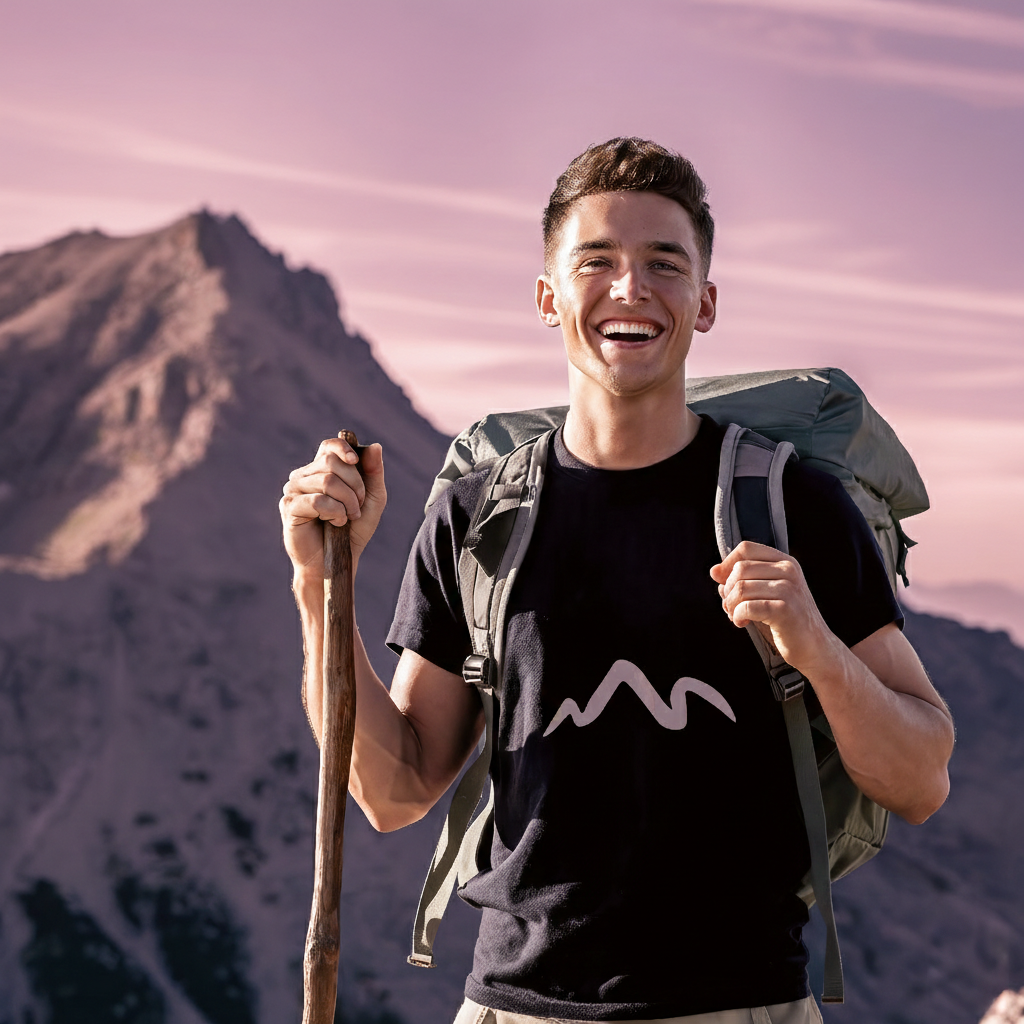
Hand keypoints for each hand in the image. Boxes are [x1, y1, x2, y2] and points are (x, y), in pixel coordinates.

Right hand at [279, 434, 386, 577]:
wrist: (337, 562)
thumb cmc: (353, 530)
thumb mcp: (372, 500)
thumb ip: (374, 473)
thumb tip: (375, 446)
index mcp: (321, 470)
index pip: (329, 446)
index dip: (343, 448)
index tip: (355, 461)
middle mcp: (304, 476)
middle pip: (331, 462)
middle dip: (354, 485)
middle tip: (358, 506)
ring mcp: (294, 490)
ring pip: (327, 481)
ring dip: (347, 502)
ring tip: (348, 517)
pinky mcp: (289, 507)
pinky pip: (318, 500)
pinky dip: (335, 512)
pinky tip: (336, 523)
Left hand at [710, 540, 838, 675]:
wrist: (814, 647)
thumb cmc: (785, 620)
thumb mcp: (765, 594)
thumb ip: (742, 580)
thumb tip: (714, 571)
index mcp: (785, 562)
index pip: (746, 548)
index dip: (727, 564)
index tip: (722, 582)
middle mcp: (788, 571)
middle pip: (740, 569)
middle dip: (728, 591)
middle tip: (731, 608)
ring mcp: (789, 589)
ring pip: (740, 588)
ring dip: (731, 606)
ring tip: (737, 616)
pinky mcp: (785, 609)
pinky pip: (747, 607)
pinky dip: (738, 616)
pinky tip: (742, 623)